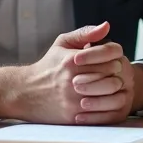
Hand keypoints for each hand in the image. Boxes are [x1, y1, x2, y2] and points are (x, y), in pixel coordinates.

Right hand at [0, 22, 132, 124]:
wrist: (25, 92)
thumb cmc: (49, 66)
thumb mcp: (62, 43)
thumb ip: (86, 33)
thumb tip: (107, 26)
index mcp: (72, 60)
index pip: (109, 54)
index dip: (115, 55)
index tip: (112, 58)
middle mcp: (73, 79)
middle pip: (113, 74)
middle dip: (117, 73)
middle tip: (114, 73)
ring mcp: (74, 99)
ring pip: (110, 94)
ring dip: (115, 90)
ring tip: (111, 87)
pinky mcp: (74, 116)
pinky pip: (102, 113)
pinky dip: (109, 107)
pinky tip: (106, 101)